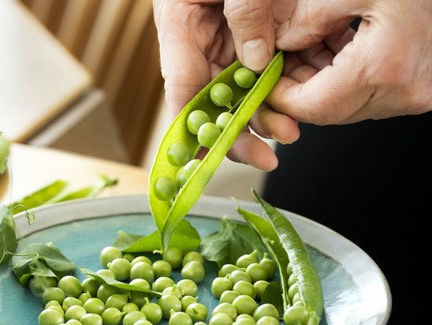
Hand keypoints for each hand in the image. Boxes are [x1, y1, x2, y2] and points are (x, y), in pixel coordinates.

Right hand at [153, 0, 297, 170]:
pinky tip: (294, 110)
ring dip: (264, 119)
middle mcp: (202, 41)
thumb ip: (242, 11)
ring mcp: (230, 41)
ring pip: (242, 93)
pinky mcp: (259, 36)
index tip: (200, 161)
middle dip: (236, 134)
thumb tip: (257, 60)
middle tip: (262, 157)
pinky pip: (267, 73)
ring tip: (288, 134)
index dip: (190, 129)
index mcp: (180, 24)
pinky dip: (280, 95)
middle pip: (212, 101)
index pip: (182, 87)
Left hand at [268, 0, 431, 123]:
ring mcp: (417, 95)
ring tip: (305, 48)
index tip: (262, 79)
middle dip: (296, 90)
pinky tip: (333, 49)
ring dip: (318, 84)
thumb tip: (277, 48)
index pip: (313, 106)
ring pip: (346, 106)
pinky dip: (343, 78)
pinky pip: (367, 96)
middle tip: (277, 63)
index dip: (280, 97)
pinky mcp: (421, 91)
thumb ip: (307, 20)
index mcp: (384, 67)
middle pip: (328, 112)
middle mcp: (405, 91)